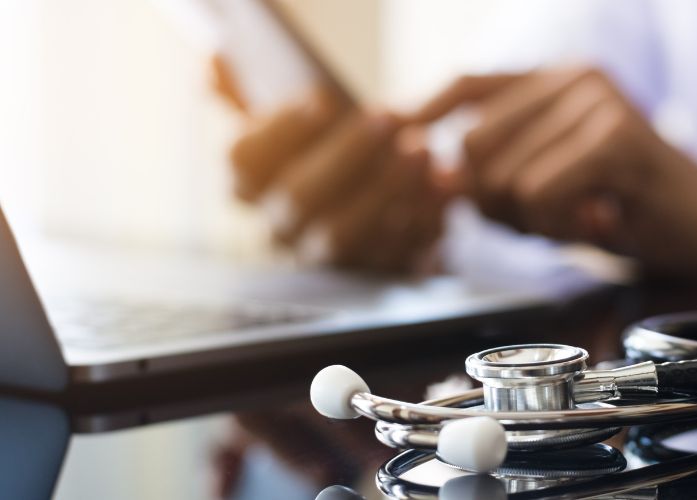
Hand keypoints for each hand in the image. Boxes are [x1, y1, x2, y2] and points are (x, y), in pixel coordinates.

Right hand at [211, 57, 447, 272]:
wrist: (381, 196)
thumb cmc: (329, 148)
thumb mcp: (291, 119)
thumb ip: (247, 93)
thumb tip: (214, 62)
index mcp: (249, 182)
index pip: (247, 160)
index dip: (283, 130)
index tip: (324, 100)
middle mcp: (279, 224)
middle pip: (302, 197)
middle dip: (346, 155)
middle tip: (388, 118)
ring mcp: (325, 255)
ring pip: (348, 232)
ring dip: (387, 189)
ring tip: (424, 149)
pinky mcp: (374, 271)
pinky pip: (397, 252)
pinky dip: (425, 216)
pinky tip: (447, 184)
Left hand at [414, 67, 696, 297]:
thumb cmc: (624, 210)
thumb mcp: (547, 188)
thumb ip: (492, 174)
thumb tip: (432, 178)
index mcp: (557, 79)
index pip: (468, 83)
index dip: (422, 112)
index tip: (388, 137)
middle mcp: (575, 75)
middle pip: (472, 142)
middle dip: (492, 202)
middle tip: (544, 219)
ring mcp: (597, 100)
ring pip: (502, 176)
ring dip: (532, 221)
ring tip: (580, 218)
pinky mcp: (615, 135)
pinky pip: (538, 194)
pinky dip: (557, 227)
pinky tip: (596, 222)